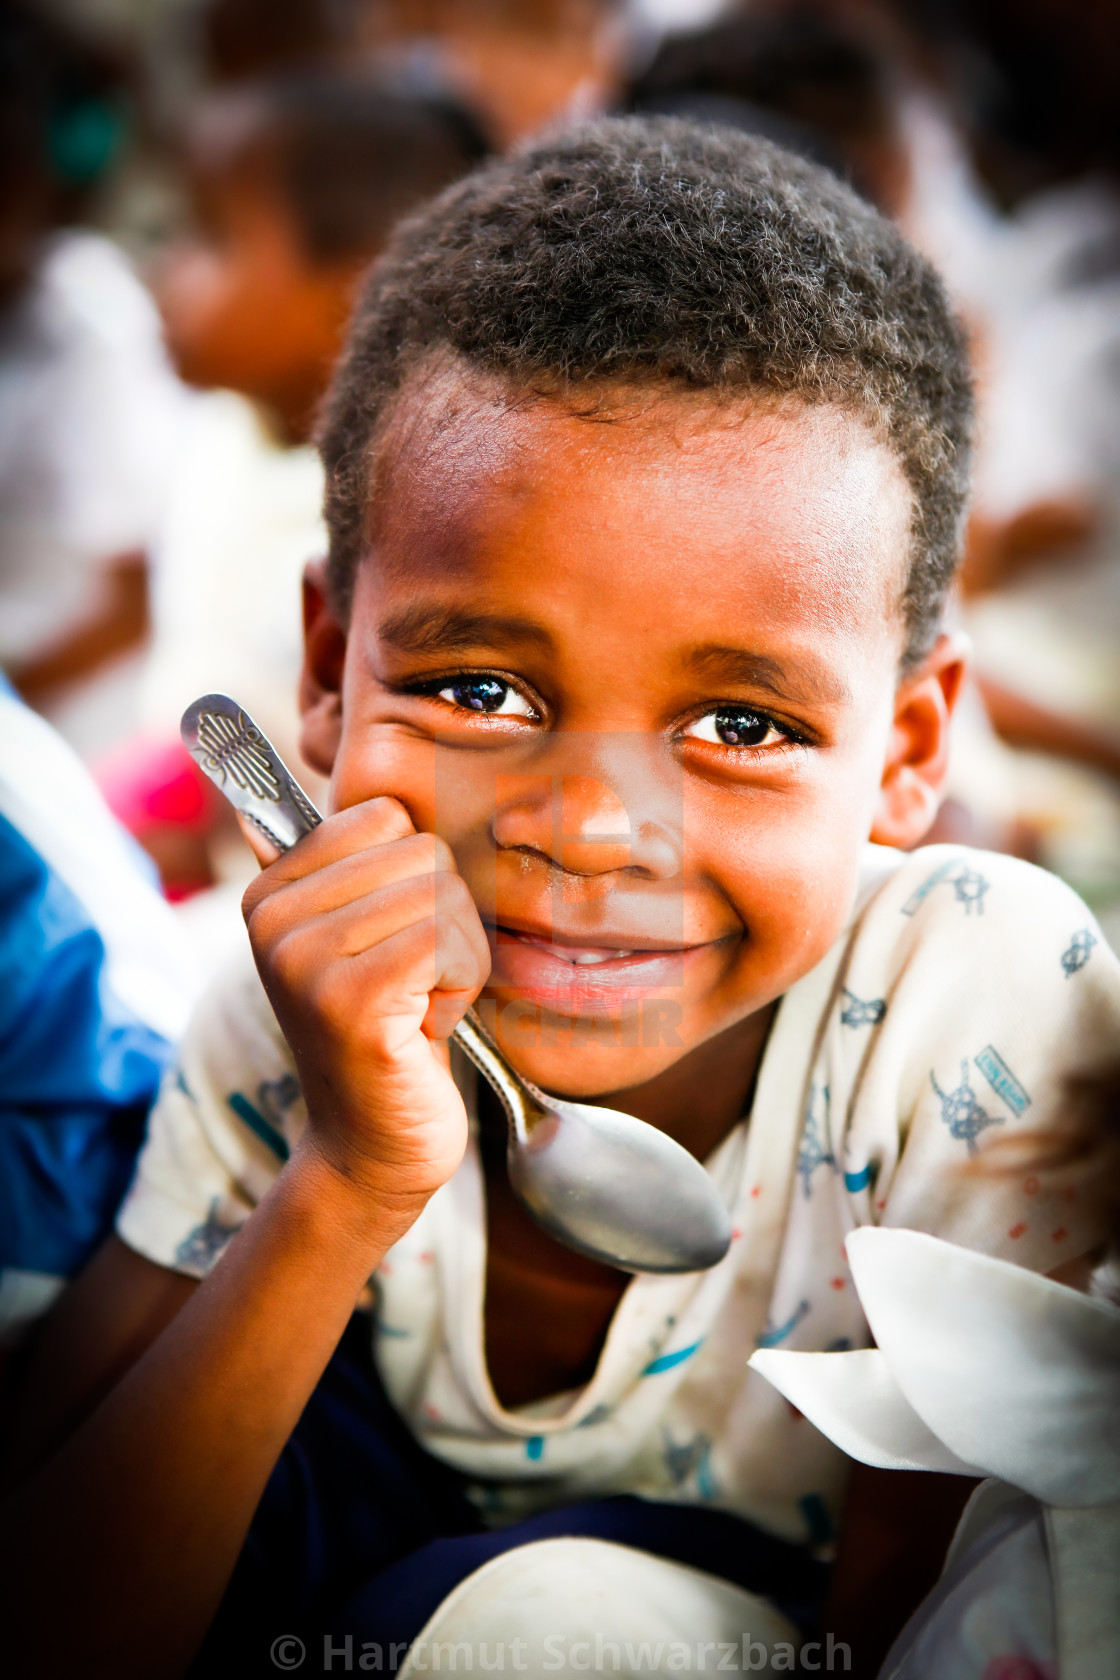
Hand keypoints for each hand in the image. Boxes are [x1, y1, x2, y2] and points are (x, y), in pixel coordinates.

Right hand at [241, 798, 489, 1214]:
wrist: (376, 1148)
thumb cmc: (389, 1032)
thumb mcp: (356, 937)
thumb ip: (329, 866)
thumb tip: (250, 795)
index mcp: (270, 889)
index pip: (386, 816)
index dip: (416, 879)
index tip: (387, 941)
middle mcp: (273, 917)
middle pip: (423, 853)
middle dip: (445, 923)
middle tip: (407, 986)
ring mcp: (304, 959)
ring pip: (443, 897)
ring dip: (455, 960)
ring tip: (413, 1007)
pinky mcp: (348, 1001)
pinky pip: (450, 944)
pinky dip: (460, 990)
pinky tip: (421, 1030)